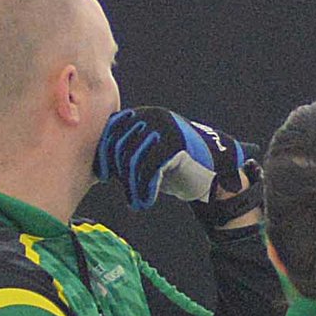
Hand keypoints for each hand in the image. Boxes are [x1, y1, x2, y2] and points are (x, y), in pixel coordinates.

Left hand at [95, 107, 244, 211]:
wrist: (217, 168)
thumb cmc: (179, 165)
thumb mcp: (150, 152)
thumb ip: (128, 151)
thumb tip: (98, 164)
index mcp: (143, 114)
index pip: (113, 130)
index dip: (104, 153)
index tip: (103, 175)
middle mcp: (152, 116)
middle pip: (121, 146)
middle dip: (120, 174)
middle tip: (127, 193)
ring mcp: (164, 129)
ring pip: (133, 161)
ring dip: (132, 186)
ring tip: (137, 201)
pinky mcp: (175, 144)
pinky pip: (150, 170)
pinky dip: (145, 190)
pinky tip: (146, 201)